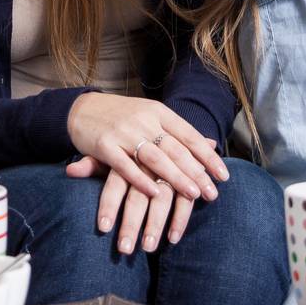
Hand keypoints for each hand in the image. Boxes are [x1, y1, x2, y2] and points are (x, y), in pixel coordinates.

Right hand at [66, 93, 228, 206]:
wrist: (81, 108)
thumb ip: (179, 131)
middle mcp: (144, 119)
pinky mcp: (104, 144)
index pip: (189, 134)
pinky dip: (140, 179)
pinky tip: (154, 193)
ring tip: (193, 195)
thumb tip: (212, 142)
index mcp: (158, 112)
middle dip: (196, 172)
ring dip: (175, 178)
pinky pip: (125, 165)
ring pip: (155, 157)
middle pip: (176, 148)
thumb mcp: (152, 117)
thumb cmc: (122, 117)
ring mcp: (124, 131)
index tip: (224, 176)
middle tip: (213, 194)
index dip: (207, 156)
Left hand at [67, 154, 199, 252]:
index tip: (103, 228)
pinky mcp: (187, 176)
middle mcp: (147, 162)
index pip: (115, 183)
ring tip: (147, 248)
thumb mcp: (109, 149)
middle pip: (139, 196)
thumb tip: (70, 170)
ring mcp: (169, 169)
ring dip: (155, 225)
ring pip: (163, 198)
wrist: (158, 122)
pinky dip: (180, 219)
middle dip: (132, 224)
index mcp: (126, 154)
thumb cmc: (126, 141)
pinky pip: (184, 199)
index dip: (109, 205)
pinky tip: (172, 239)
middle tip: (124, 250)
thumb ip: (91, 163)